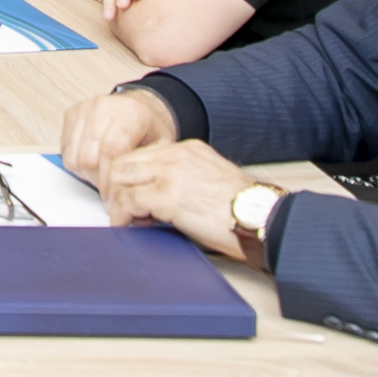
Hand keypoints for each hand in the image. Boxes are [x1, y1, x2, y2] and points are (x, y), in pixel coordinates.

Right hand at [57, 85, 177, 184]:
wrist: (141, 105)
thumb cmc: (151, 127)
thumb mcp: (162, 147)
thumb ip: (145, 167)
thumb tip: (130, 193)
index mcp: (130, 113)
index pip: (110, 152)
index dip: (107, 179)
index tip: (111, 197)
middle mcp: (104, 107)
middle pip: (88, 156)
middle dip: (97, 179)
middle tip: (108, 188)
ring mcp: (85, 109)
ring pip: (73, 155)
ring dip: (85, 172)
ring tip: (101, 174)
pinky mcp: (72, 114)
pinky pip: (65, 149)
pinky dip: (76, 161)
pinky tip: (92, 162)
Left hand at [92, 139, 252, 260]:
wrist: (262, 217)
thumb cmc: (243, 209)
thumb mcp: (210, 182)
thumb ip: (183, 180)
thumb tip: (156, 200)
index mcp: (188, 149)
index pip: (141, 154)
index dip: (130, 176)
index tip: (128, 196)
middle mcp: (176, 154)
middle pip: (124, 161)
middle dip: (115, 186)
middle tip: (118, 210)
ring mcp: (170, 172)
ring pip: (120, 177)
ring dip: (117, 200)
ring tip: (123, 220)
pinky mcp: (168, 195)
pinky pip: (129, 201)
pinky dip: (122, 216)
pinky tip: (127, 228)